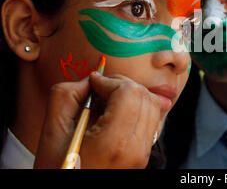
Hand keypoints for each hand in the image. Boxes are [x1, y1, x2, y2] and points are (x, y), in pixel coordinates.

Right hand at [34, 73, 160, 168]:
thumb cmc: (60, 167)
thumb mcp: (52, 130)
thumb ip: (67, 95)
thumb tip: (91, 80)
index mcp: (112, 142)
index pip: (128, 92)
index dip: (109, 80)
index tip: (93, 84)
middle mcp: (134, 147)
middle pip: (142, 95)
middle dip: (120, 85)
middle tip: (99, 92)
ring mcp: (142, 152)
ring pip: (151, 104)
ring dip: (130, 95)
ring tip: (106, 105)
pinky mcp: (144, 154)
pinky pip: (151, 119)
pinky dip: (137, 108)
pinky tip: (116, 114)